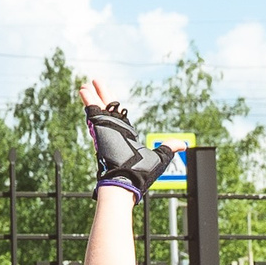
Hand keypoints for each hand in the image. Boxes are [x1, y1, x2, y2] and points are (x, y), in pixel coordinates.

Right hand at [78, 78, 170, 198]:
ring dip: (91, 96)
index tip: (109, 97)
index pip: (118, 116)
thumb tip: (183, 144)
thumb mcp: (159, 157)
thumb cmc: (141, 174)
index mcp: (125, 136)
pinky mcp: (99, 130)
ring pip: (97, 109)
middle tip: (95, 83)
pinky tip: (83, 90)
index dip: (114, 106)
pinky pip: (93, 112)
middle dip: (101, 95)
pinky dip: (88, 101)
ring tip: (84, 85)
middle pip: (107, 108)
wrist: (128, 181)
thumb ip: (168, 147)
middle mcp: (114, 132)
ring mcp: (105, 131)